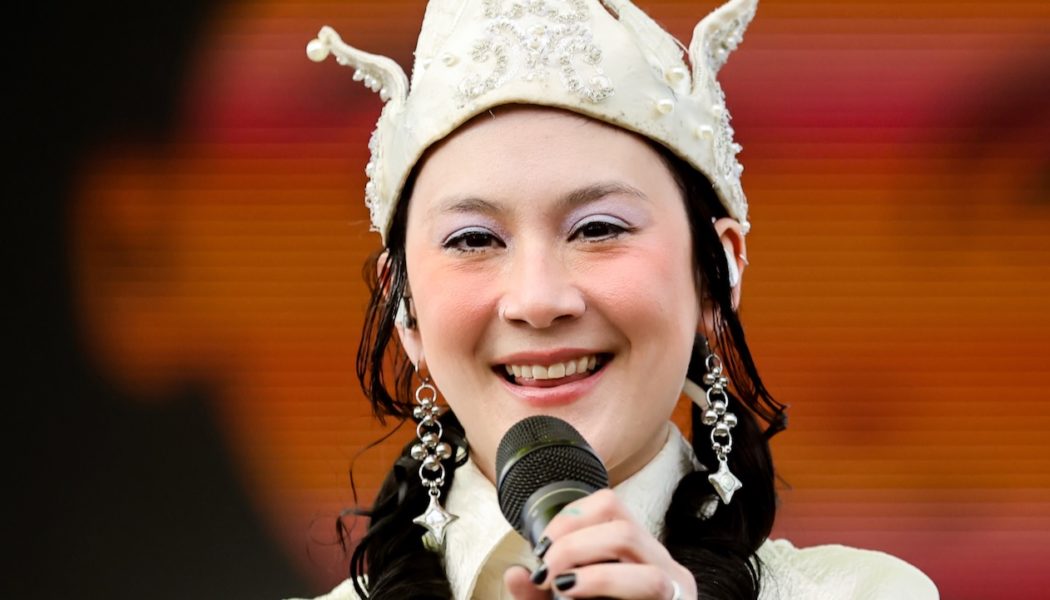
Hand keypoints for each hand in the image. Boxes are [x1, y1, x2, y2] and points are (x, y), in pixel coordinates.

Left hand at [503, 489, 694, 598]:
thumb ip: (537, 593)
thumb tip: (515, 574)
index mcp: (636, 549)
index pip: (609, 504)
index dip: (571, 518)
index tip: (542, 546)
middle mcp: (662, 564)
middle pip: (625, 529)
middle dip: (575, 546)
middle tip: (546, 572)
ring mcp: (676, 590)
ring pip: (645, 567)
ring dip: (596, 575)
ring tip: (563, 587)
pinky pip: (651, 590)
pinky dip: (606, 587)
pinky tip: (578, 597)